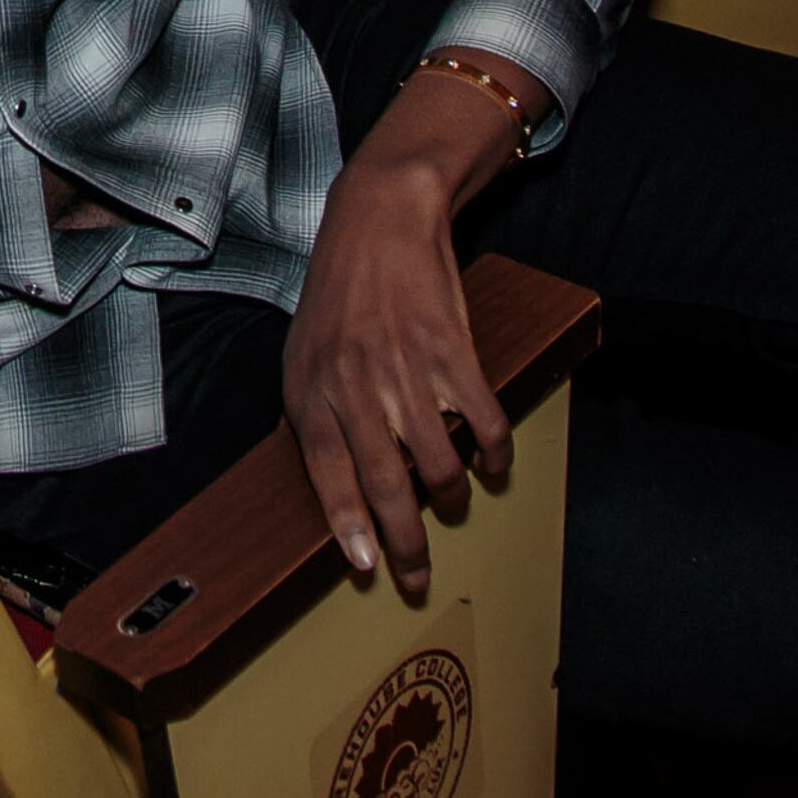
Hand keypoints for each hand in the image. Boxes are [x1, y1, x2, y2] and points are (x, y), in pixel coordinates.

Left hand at [282, 128, 510, 599]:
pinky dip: (493, 453)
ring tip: (453, 501)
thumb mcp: (303, 352)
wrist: (378, 221)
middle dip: (405, 542)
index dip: (347, 522)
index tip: (364, 565)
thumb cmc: (339, 294)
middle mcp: (355, 383)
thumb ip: (315, 414)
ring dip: (452, 496)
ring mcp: (405, 370)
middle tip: (418, 576)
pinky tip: (492, 463)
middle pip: (384, 482)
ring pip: (438, 463)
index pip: (326, 471)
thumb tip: (332, 486)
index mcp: (312, 386)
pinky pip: (482, 423)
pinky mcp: (451, 352)